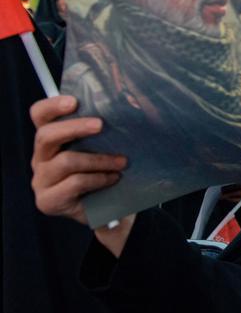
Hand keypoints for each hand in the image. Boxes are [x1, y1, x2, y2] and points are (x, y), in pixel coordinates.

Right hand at [30, 95, 133, 255]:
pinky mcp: (48, 200)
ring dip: (98, 159)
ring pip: (65, 161)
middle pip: (45, 136)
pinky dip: (98, 178)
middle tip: (101, 124)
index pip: (39, 116)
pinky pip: (74, 183)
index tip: (75, 101)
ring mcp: (41, 180)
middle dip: (75, 127)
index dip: (52, 106)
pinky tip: (113, 178)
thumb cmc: (105, 172)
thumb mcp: (103, 148)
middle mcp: (41, 158)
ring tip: (122, 162)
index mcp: (51, 140)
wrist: (108, 211)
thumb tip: (128, 107)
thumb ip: (102, 131)